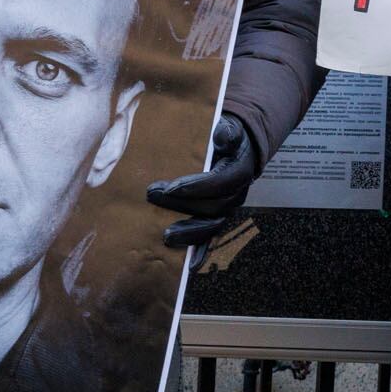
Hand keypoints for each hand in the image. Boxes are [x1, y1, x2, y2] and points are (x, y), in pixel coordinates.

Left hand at [146, 113, 260, 249]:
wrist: (236, 148)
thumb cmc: (225, 137)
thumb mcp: (228, 127)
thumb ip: (227, 131)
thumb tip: (222, 135)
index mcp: (239, 170)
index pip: (220, 182)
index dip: (197, 187)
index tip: (170, 187)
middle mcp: (236, 194)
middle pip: (213, 206)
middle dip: (182, 205)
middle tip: (152, 196)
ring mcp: (227, 209)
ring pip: (212, 226)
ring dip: (190, 233)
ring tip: (165, 235)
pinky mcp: (217, 219)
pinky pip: (211, 238)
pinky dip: (201, 251)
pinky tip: (188, 264)